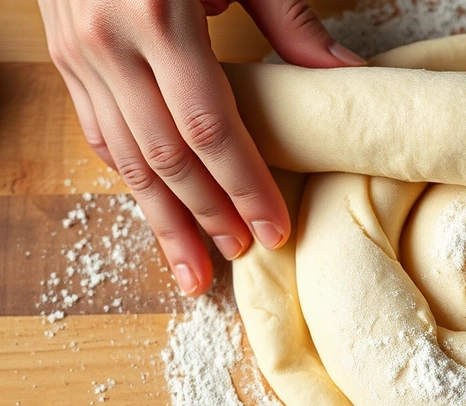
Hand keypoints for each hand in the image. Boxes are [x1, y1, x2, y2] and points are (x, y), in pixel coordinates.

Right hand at [38, 0, 364, 295]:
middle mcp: (108, 44)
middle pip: (166, 157)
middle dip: (208, 214)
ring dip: (163, 219)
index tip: (273, 230)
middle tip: (241, 256)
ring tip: (194, 267)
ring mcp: (77, 54)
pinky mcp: (63, 59)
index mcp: (159, 19)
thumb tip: (348, 77)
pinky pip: (99, 134)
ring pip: (124, 159)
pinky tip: (157, 213)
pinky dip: (131, 179)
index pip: (209, 129)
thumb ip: (291, 23)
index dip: (244, 187)